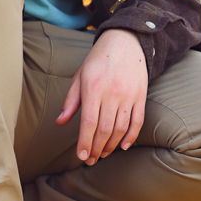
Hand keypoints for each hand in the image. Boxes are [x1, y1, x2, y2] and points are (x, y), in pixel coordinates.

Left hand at [56, 29, 146, 164]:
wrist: (126, 41)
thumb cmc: (98, 59)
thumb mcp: (80, 75)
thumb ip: (71, 100)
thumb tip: (60, 122)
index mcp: (93, 88)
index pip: (88, 122)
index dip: (84, 142)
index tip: (81, 156)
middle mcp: (112, 93)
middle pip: (105, 130)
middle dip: (96, 148)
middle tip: (90, 159)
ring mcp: (129, 95)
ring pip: (121, 129)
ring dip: (111, 145)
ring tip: (102, 153)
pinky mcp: (141, 96)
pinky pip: (137, 122)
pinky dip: (131, 137)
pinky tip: (123, 146)